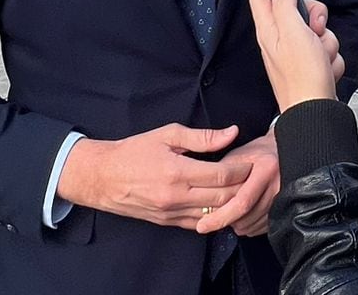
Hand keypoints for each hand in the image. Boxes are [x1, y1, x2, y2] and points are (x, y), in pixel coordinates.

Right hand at [57, 124, 252, 229]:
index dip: (242, 169)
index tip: (251, 162)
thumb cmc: (134, 151)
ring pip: (213, 215)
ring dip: (231, 204)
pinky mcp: (167, 222)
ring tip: (242, 190)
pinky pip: (198, 224)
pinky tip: (222, 205)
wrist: (103, 177)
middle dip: (242, 187)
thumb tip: (232, 133)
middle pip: (222, 198)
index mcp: (177, 171)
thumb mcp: (167, 135)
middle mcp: (176, 196)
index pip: (222, 175)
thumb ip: (202, 137)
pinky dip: (214, 216)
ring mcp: (171, 213)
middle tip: (254, 177)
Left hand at [195, 133, 279, 237]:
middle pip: (246, 219)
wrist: (280, 154)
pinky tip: (240, 215)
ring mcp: (282, 201)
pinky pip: (259, 229)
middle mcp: (278, 187)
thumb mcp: (237, 155)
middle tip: (211, 218)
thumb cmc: (256, 154)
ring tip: (228, 211)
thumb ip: (220, 174)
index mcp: (266, 170)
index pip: (241, 203)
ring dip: (236, 224)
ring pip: (251, 226)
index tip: (202, 225)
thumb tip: (199, 196)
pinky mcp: (283, 211)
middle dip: (225, 222)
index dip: (220, 217)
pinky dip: (246, 226)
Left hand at [249, 0, 343, 110]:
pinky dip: (330, 58)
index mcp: (269, 29)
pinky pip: (326, 48)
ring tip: (320, 56)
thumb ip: (285, 4)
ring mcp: (297, 52)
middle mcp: (280, 39)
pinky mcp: (312, 63)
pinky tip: (325, 68)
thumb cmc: (302, 78)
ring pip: (317, 29)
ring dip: (326, 41)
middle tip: (314, 27)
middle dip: (315, 15)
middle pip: (298, 8)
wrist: (316, 112)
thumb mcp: (293, 32)